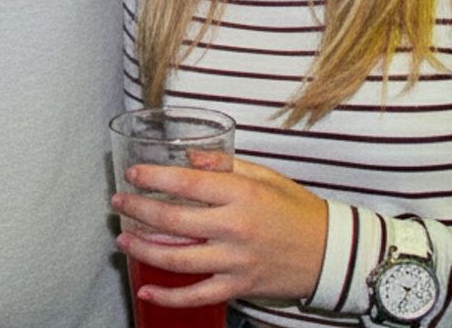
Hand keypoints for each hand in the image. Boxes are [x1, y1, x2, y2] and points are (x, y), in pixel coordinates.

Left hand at [111, 158, 327, 306]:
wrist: (333, 253)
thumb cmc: (297, 210)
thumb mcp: (265, 177)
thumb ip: (225, 163)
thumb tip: (188, 155)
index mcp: (242, 194)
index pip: (187, 182)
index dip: (154, 177)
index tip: (132, 175)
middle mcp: (236, 227)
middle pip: (173, 219)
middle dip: (138, 211)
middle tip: (118, 204)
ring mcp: (237, 260)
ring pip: (178, 258)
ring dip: (143, 249)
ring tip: (122, 241)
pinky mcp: (240, 286)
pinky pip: (198, 295)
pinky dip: (169, 297)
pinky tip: (146, 290)